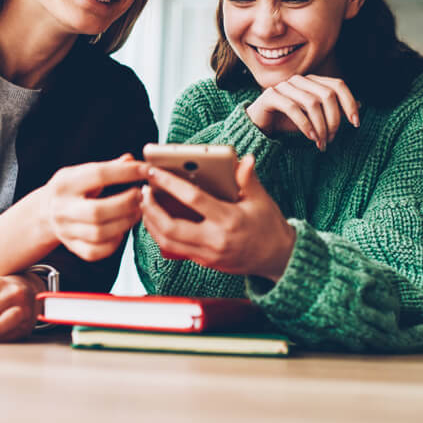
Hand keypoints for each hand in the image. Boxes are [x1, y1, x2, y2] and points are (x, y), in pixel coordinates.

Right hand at [40, 154, 148, 260]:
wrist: (45, 211)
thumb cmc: (70, 189)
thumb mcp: (81, 172)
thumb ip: (107, 167)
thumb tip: (130, 160)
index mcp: (65, 184)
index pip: (98, 175)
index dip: (126, 172)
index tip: (146, 170)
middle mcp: (62, 208)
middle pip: (97, 211)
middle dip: (126, 203)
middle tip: (141, 196)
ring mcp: (65, 231)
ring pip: (99, 233)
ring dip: (125, 223)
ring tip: (137, 212)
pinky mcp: (72, 247)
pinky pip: (96, 252)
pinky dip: (113, 243)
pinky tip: (121, 230)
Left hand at [140, 154, 295, 280]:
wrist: (279, 259)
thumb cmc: (269, 226)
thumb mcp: (261, 200)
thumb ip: (248, 179)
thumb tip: (245, 158)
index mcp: (229, 220)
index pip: (193, 199)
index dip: (170, 184)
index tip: (154, 172)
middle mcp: (216, 240)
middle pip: (171, 227)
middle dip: (151, 209)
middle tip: (143, 192)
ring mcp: (208, 255)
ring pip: (168, 242)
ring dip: (151, 223)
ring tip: (145, 205)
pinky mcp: (205, 263)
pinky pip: (175, 250)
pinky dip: (161, 235)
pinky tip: (156, 220)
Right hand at [245, 74, 359, 150]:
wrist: (259, 125)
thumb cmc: (288, 121)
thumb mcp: (315, 117)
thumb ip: (334, 110)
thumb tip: (360, 104)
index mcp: (312, 81)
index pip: (338, 85)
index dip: (349, 103)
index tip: (355, 124)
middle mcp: (299, 80)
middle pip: (327, 95)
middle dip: (334, 120)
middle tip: (332, 139)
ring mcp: (284, 86)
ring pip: (312, 103)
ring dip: (320, 126)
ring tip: (321, 143)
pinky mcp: (271, 95)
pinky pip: (293, 108)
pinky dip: (305, 125)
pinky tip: (310, 138)